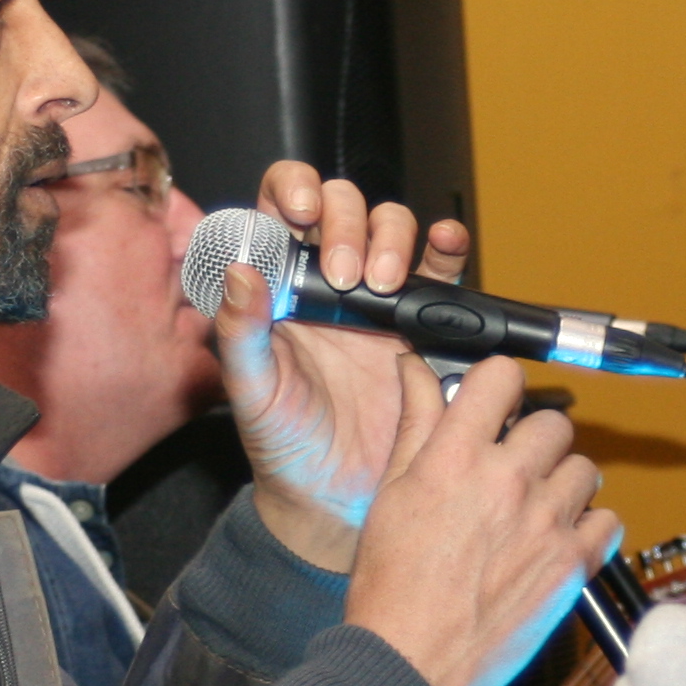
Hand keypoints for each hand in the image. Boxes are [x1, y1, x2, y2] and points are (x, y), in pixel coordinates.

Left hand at [214, 161, 474, 570]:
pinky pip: (441, 267)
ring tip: (382, 286)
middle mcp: (328, 279)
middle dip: (347, 223)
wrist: (336, 495)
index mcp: (278, 283)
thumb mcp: (250, 391)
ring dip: (391, 238)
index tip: (300, 213)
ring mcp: (378, 296)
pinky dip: (446, 245)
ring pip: (392, 225)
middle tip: (345, 274)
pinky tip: (442, 247)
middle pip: (343, 205)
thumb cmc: (283, 443)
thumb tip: (240, 269)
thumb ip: (239, 332)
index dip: (293, 189)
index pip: (280, 205)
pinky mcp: (422, 320)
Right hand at [342, 356, 621, 685]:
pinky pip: (609, 520)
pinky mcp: (570, 565)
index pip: (503, 376)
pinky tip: (560, 540)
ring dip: (564, 482)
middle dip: (533, 440)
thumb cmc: (391, 585)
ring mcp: (545, 523)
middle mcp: (507, 481)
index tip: (497, 406)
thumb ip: (415, 425)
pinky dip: (590, 527)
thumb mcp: (391, 493)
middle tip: (514, 468)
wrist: (409, 661)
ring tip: (537, 509)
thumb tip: (415, 370)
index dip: (501, 386)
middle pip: (553, 423)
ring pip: (584, 468)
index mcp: (456, 457)